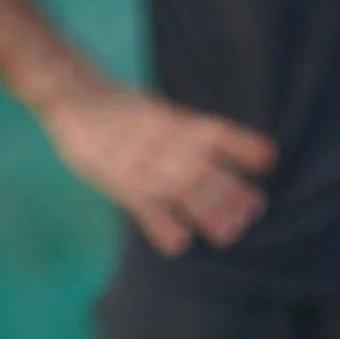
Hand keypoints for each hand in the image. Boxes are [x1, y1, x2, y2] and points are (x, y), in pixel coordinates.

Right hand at [40, 78, 274, 253]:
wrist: (71, 94)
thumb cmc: (119, 109)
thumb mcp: (159, 112)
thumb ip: (189, 134)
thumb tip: (227, 151)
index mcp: (175, 123)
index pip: (214, 132)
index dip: (241, 144)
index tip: (268, 157)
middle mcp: (162, 142)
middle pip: (201, 167)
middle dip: (229, 189)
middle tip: (254, 209)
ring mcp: (140, 162)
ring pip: (178, 188)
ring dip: (206, 212)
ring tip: (230, 234)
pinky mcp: (116, 180)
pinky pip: (141, 205)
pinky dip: (160, 225)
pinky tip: (178, 244)